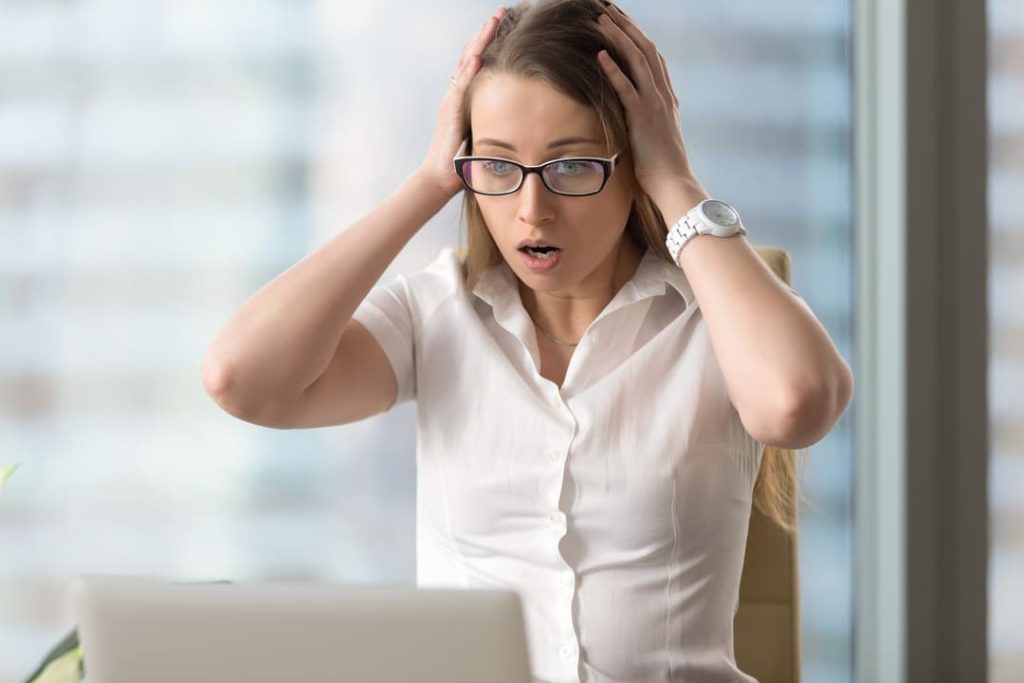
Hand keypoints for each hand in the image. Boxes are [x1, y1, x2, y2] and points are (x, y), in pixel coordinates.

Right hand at [418, 6, 506, 197]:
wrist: (440, 177)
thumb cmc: (463, 159)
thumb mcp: (483, 131)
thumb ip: (495, 118)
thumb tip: (522, 114)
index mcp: (464, 95)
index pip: (476, 60)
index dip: (489, 41)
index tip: (505, 23)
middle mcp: (455, 92)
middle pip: (470, 53)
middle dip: (486, 32)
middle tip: (501, 12)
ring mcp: (451, 100)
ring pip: (465, 63)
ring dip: (479, 42)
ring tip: (492, 22)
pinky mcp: (451, 112)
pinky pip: (460, 86)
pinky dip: (469, 69)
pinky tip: (478, 55)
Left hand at [595, 4, 696, 204]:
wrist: (674, 183)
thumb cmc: (662, 166)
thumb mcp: (656, 135)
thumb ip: (649, 119)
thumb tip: (637, 114)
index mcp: (666, 97)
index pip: (653, 57)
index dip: (637, 36)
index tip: (621, 20)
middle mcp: (663, 95)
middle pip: (645, 49)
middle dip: (626, 26)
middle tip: (608, 8)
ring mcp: (655, 105)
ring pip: (637, 61)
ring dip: (618, 38)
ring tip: (601, 20)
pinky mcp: (643, 119)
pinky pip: (627, 89)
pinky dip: (613, 70)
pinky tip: (599, 55)